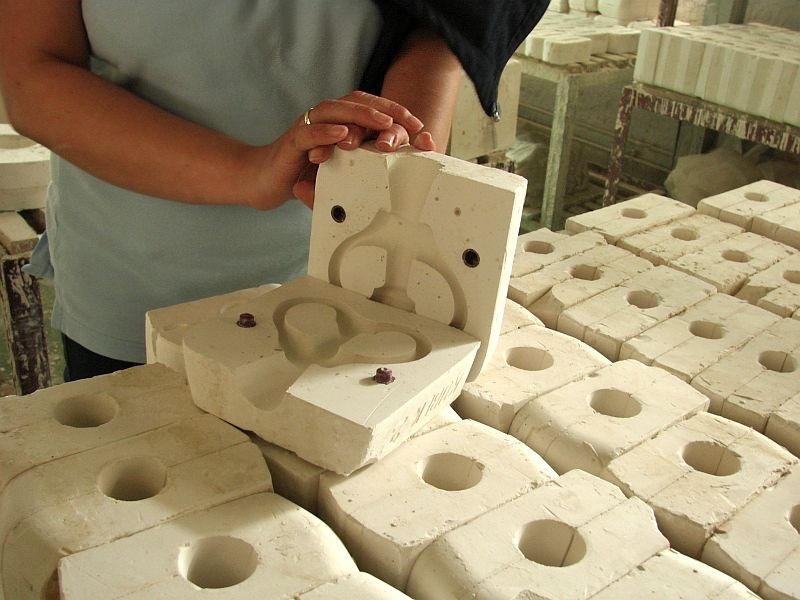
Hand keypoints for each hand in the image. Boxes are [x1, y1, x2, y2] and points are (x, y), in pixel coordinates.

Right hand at [244, 91, 425, 209]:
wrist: (264, 181)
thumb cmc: (304, 174)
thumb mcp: (341, 170)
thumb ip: (365, 166)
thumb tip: (400, 173)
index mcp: (338, 122)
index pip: (370, 108)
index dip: (396, 113)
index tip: (420, 129)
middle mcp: (324, 118)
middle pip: (357, 102)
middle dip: (386, 110)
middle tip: (408, 124)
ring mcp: (307, 127)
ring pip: (336, 111)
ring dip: (361, 116)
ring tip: (383, 123)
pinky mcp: (291, 143)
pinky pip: (309, 132)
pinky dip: (325, 132)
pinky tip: (341, 135)